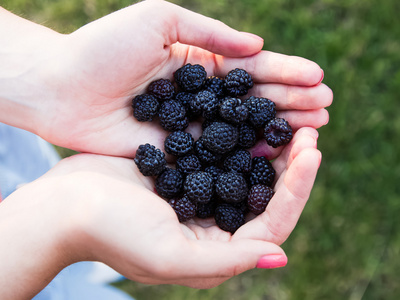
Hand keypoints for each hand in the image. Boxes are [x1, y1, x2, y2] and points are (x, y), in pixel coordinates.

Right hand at [0, 125, 320, 298]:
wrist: (64, 205)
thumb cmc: (109, 232)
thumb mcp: (167, 254)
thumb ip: (225, 260)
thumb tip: (281, 257)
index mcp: (215, 249)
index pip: (271, 223)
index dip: (296, 190)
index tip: (311, 153)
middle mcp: (213, 224)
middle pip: (265, 196)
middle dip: (290, 165)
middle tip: (310, 130)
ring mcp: (199, 195)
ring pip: (247, 171)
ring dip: (270, 147)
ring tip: (291, 119)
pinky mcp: (184, 171)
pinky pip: (221, 152)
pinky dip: (240, 135)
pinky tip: (253, 114)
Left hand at [14, 0, 330, 155]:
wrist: (62, 87)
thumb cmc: (105, 47)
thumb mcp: (161, 20)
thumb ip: (210, 35)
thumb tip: (256, 45)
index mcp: (198, 62)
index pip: (250, 68)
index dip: (284, 72)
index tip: (318, 78)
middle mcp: (199, 96)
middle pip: (253, 100)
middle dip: (291, 102)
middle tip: (326, 108)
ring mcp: (190, 126)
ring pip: (242, 129)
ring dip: (278, 128)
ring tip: (313, 128)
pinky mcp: (177, 153)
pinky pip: (218, 154)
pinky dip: (246, 154)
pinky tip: (272, 155)